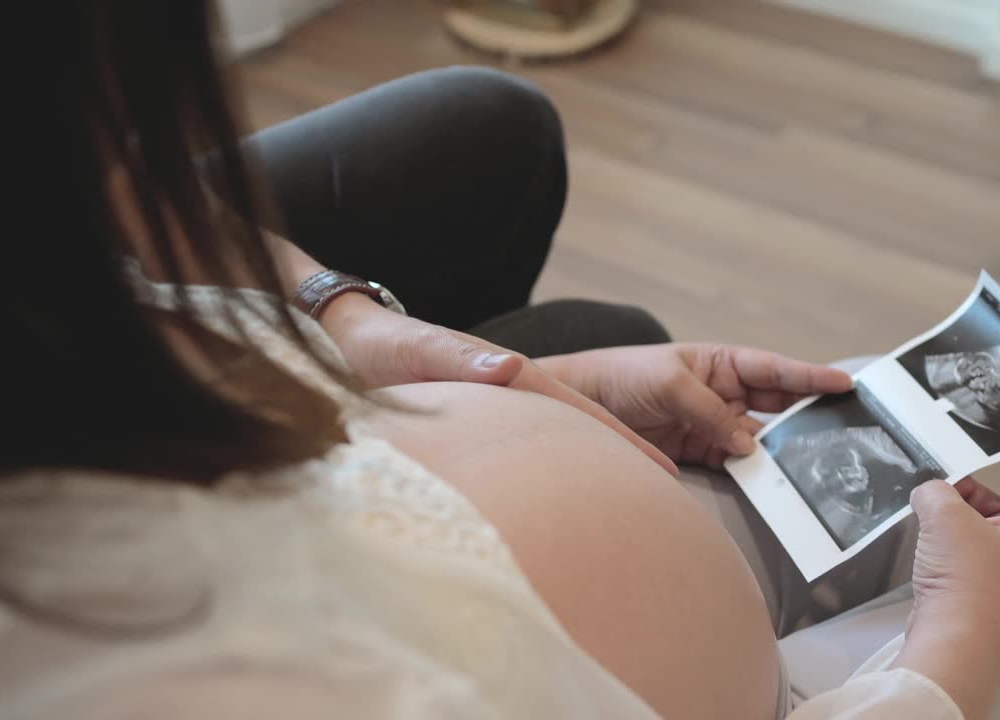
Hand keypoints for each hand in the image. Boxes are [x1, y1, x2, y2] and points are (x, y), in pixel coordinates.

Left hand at [317, 294, 678, 475]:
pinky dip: (553, 463)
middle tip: (661, 489)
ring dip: (592, 459)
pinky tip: (558, 486)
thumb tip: (514, 369)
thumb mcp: (418, 350)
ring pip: (554, 435)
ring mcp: (493, 402)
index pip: (575, 410)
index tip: (658, 468)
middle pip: (576, 423)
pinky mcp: (472, 420)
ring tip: (625, 492)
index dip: (618, 441)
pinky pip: (525, 446)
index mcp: (505, 374)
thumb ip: (463, 360)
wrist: (338, 338)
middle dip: (619, 454)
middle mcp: (507, 387)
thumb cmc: (376, 346)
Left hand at [540, 343, 853, 466]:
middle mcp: (723, 393)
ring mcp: (713, 425)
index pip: (774, 370)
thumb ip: (709, 412)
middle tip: (843, 430)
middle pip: (776, 407)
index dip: (809, 377)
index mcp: (721, 362)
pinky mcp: (699, 453)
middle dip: (807, 417)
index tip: (846, 384)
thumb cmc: (623, 377)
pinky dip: (752, 474)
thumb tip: (747, 445)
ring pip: (759, 441)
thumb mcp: (669, 383)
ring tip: (810, 464)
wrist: (581, 406)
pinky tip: (769, 482)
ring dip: (780, 453)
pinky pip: (735, 464)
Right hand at [895, 406, 999, 719]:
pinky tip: (927, 529)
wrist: (955, 644)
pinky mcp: (989, 584)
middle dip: (982, 480)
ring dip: (960, 507)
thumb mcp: (946, 518)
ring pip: (989, 519)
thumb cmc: (966, 582)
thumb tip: (930, 492)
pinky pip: (974, 542)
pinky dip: (953, 530)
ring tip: (931, 501)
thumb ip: (937, 490)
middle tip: (960, 461)